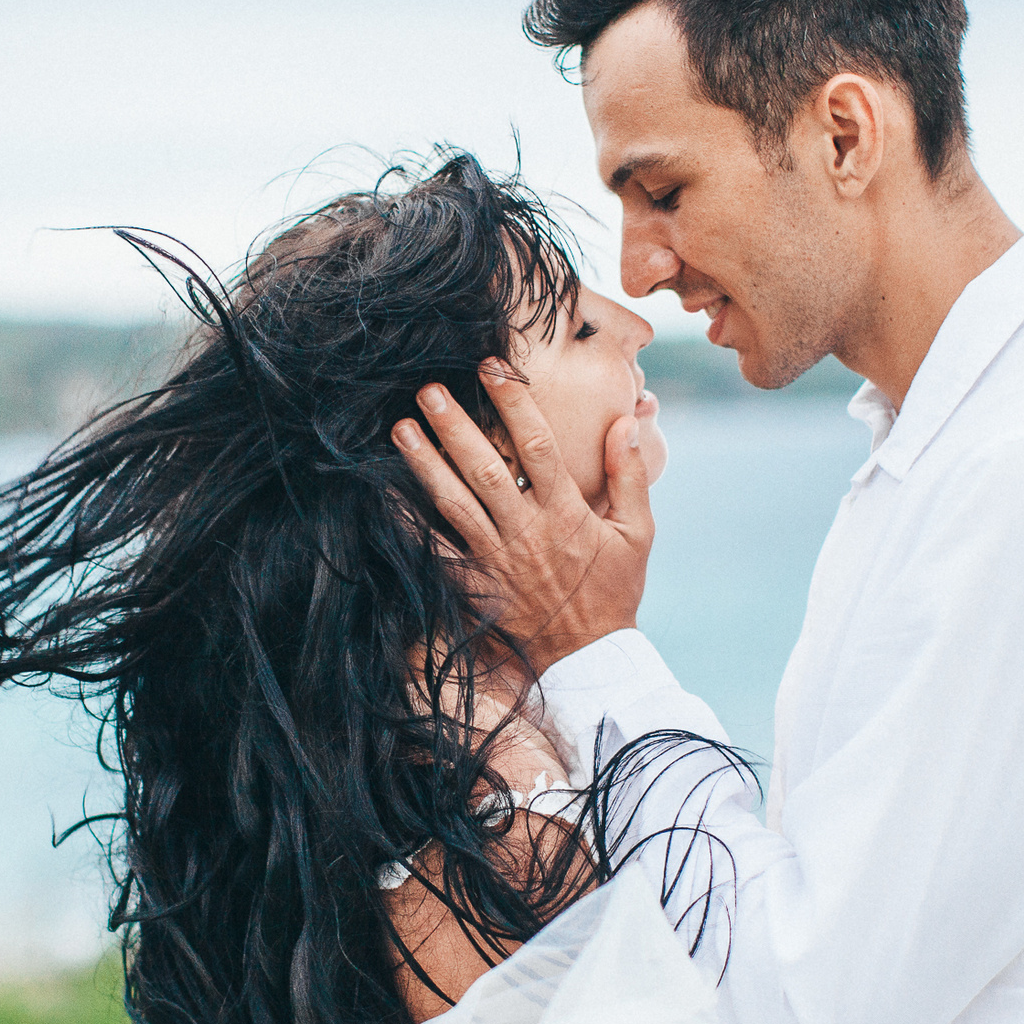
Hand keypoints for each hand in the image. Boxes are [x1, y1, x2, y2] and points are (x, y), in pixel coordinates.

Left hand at [392, 362, 653, 668]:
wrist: (589, 655)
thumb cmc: (615, 589)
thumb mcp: (638, 532)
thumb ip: (629, 475)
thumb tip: (625, 421)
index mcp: (566, 512)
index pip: (537, 445)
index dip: (513, 403)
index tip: (491, 367)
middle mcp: (526, 530)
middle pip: (485, 468)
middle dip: (455, 426)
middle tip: (429, 390)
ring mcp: (496, 558)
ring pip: (454, 503)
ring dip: (425, 464)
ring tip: (401, 429)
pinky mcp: (475, 584)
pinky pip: (435, 550)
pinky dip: (409, 523)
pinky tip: (385, 493)